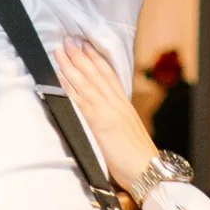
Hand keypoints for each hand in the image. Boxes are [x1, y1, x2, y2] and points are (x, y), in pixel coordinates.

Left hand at [56, 39, 162, 196]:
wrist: (148, 170)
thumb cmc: (139, 158)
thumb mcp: (128, 133)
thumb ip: (116, 121)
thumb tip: (104, 116)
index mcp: (124, 106)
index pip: (109, 76)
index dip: (97, 60)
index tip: (86, 46)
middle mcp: (117, 104)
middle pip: (97, 74)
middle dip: (82, 56)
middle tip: (69, 39)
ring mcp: (108, 111)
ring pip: (88, 82)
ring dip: (73, 65)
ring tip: (61, 50)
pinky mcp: (100, 123)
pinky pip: (82, 100)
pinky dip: (70, 86)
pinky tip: (61, 75)